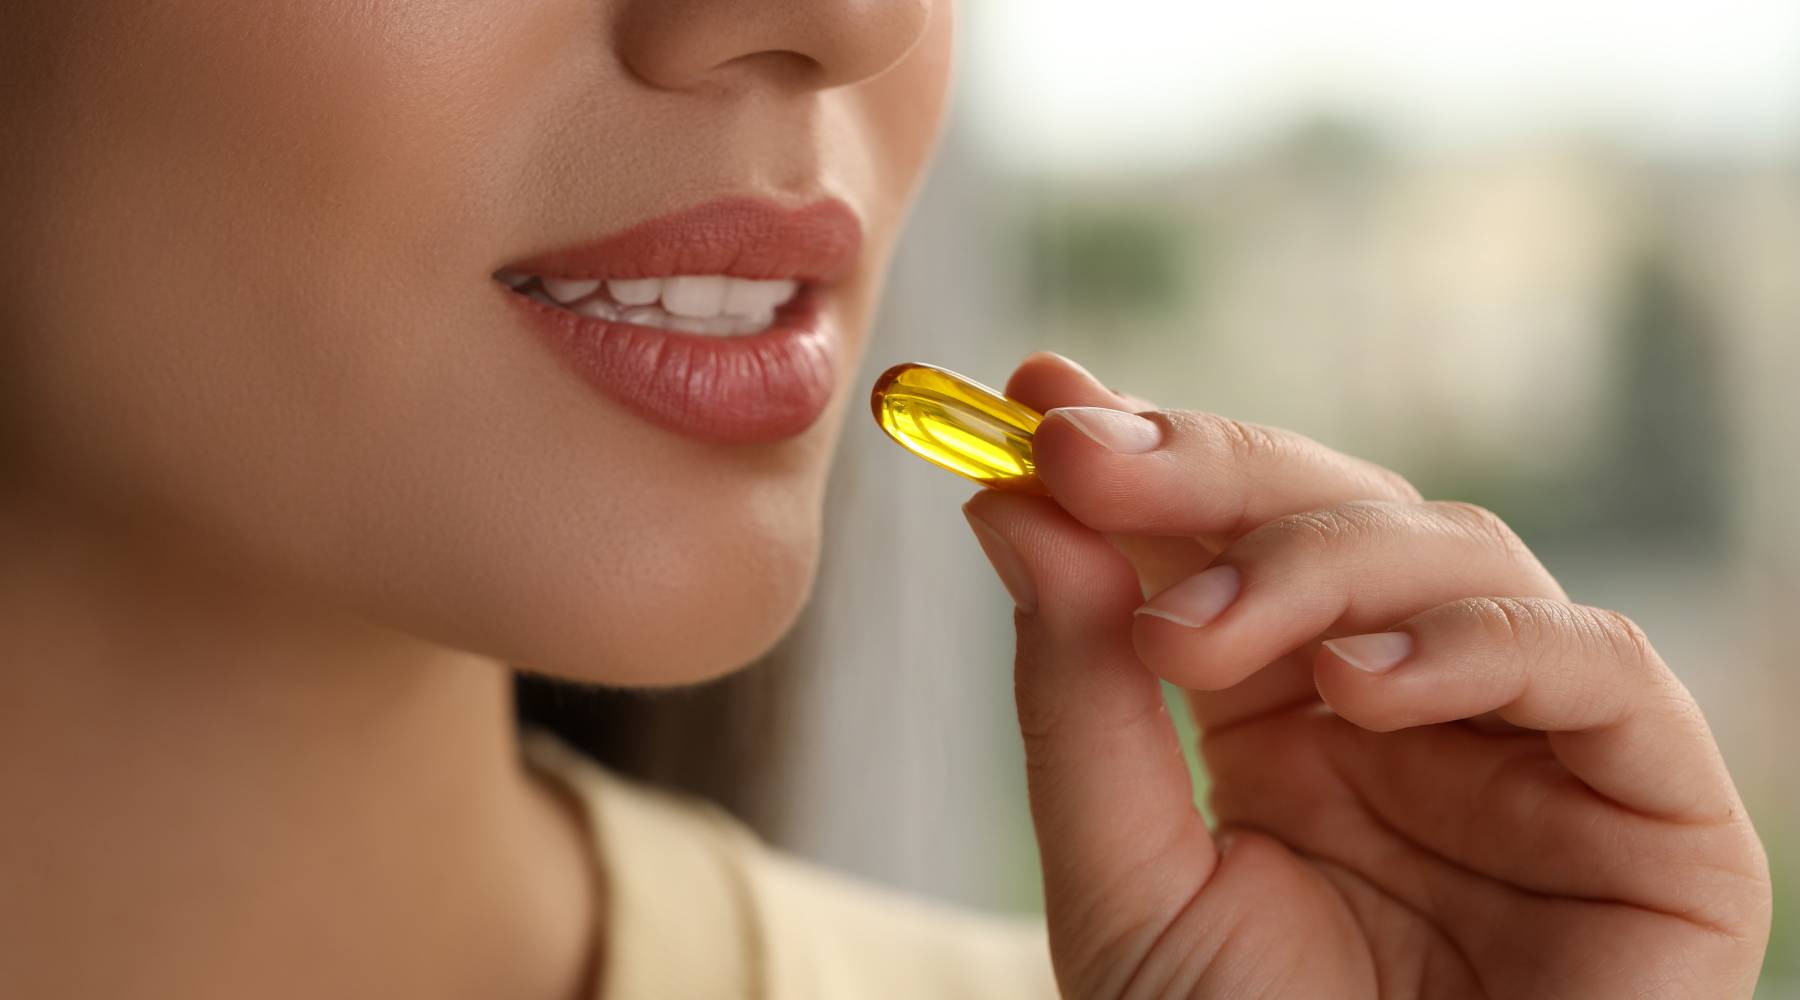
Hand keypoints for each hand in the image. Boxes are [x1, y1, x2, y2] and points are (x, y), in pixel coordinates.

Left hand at [964, 353, 1771, 998]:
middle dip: (1207, 471)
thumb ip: (1077, 698)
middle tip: (1085, 457)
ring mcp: (1531, 741)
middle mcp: (1409, 705)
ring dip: (1309, 561)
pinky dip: (1473, 645)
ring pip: (1455, 551)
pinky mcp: (1652, 802)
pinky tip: (1355, 686)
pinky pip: (1594, 663)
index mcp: (1285, 718)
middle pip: (1336, 509)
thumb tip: (1011, 507)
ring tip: (1189, 639)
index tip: (1037, 392)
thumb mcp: (1124, 884)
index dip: (1142, 453)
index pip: (1224, 540)